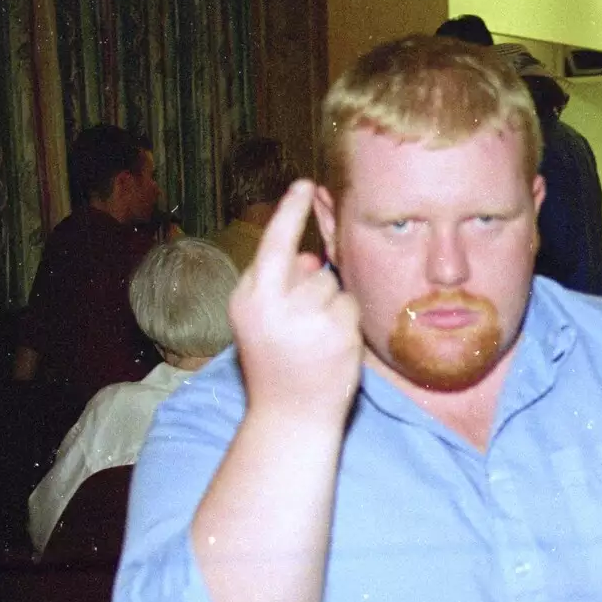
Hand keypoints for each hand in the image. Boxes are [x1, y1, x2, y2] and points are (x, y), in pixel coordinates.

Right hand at [228, 180, 361, 422]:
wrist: (289, 416)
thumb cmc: (276, 365)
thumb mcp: (263, 320)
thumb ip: (282, 284)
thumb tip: (314, 257)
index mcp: (250, 297)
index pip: (273, 243)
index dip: (291, 212)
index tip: (305, 184)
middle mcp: (275, 304)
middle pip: (314, 269)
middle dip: (315, 290)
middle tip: (301, 329)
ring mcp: (309, 319)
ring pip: (335, 288)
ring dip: (331, 309)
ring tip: (314, 343)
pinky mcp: (339, 334)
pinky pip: (352, 308)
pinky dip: (346, 325)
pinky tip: (330, 350)